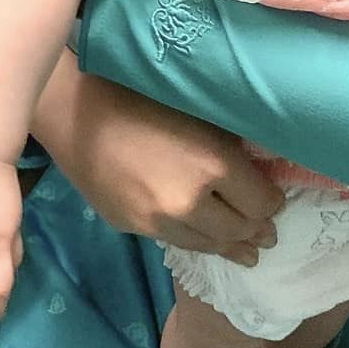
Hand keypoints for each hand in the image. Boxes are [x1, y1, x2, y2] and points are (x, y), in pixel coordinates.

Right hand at [37, 61, 282, 262]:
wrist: (75, 113)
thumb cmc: (140, 96)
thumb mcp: (198, 111)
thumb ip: (229, 144)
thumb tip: (258, 168)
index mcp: (214, 164)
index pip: (263, 202)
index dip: (273, 202)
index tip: (273, 198)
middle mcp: (191, 201)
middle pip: (240, 230)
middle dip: (257, 230)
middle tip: (267, 232)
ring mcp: (160, 221)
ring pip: (209, 245)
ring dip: (231, 247)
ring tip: (246, 251)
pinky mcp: (135, 228)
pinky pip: (177, 241)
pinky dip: (196, 240)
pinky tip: (203, 239)